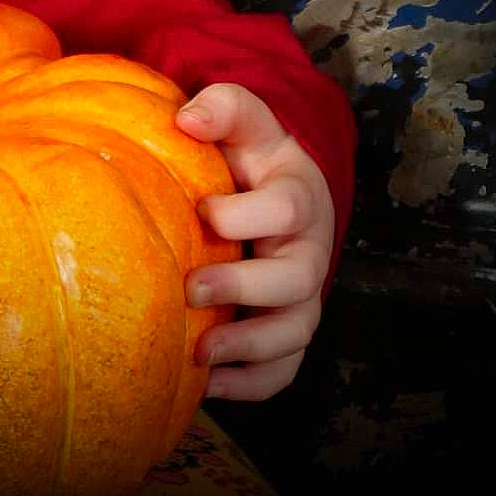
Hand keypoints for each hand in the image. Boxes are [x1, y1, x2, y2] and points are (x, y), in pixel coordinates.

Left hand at [176, 82, 334, 401]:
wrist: (273, 185)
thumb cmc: (249, 152)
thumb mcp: (241, 119)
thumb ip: (221, 107)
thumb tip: (186, 119)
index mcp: (299, 196)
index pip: (285, 208)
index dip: (247, 215)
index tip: (202, 211)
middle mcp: (308, 251)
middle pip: (295, 279)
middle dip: (245, 288)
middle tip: (192, 289)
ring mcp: (302, 296)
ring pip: (294, 333)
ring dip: (250, 348)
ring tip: (200, 355)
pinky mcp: (287, 329)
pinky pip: (284, 370)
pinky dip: (252, 385)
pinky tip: (209, 387)